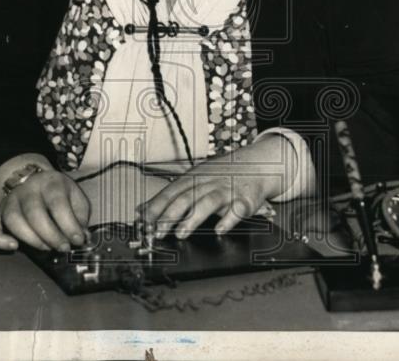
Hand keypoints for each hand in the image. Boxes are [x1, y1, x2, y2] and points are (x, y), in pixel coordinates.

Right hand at [0, 169, 90, 251]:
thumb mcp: (75, 198)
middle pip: (34, 212)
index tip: (77, 240)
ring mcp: (9, 201)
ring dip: (31, 239)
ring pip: (13, 220)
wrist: (35, 182)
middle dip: (51, 235)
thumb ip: (80, 217)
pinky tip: (13, 247)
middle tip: (63, 248)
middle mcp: (27, 189)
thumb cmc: (59, 195)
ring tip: (46, 248)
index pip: (57, 202)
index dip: (68, 224)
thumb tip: (82, 237)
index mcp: (50, 182)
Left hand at [139, 134, 294, 239]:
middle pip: (186, 197)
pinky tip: (219, 231)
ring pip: (208, 202)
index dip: (156, 206)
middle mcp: (209, 182)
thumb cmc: (221, 175)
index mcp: (194, 177)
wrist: (256, 164)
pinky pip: (237, 209)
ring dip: (193, 218)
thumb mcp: (194, 179)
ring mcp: (227, 190)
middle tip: (157, 232)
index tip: (143, 221)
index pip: (171, 191)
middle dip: (170, 215)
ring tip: (181, 234)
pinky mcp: (245, 199)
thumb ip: (169, 196)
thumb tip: (141, 210)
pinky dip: (228, 220)